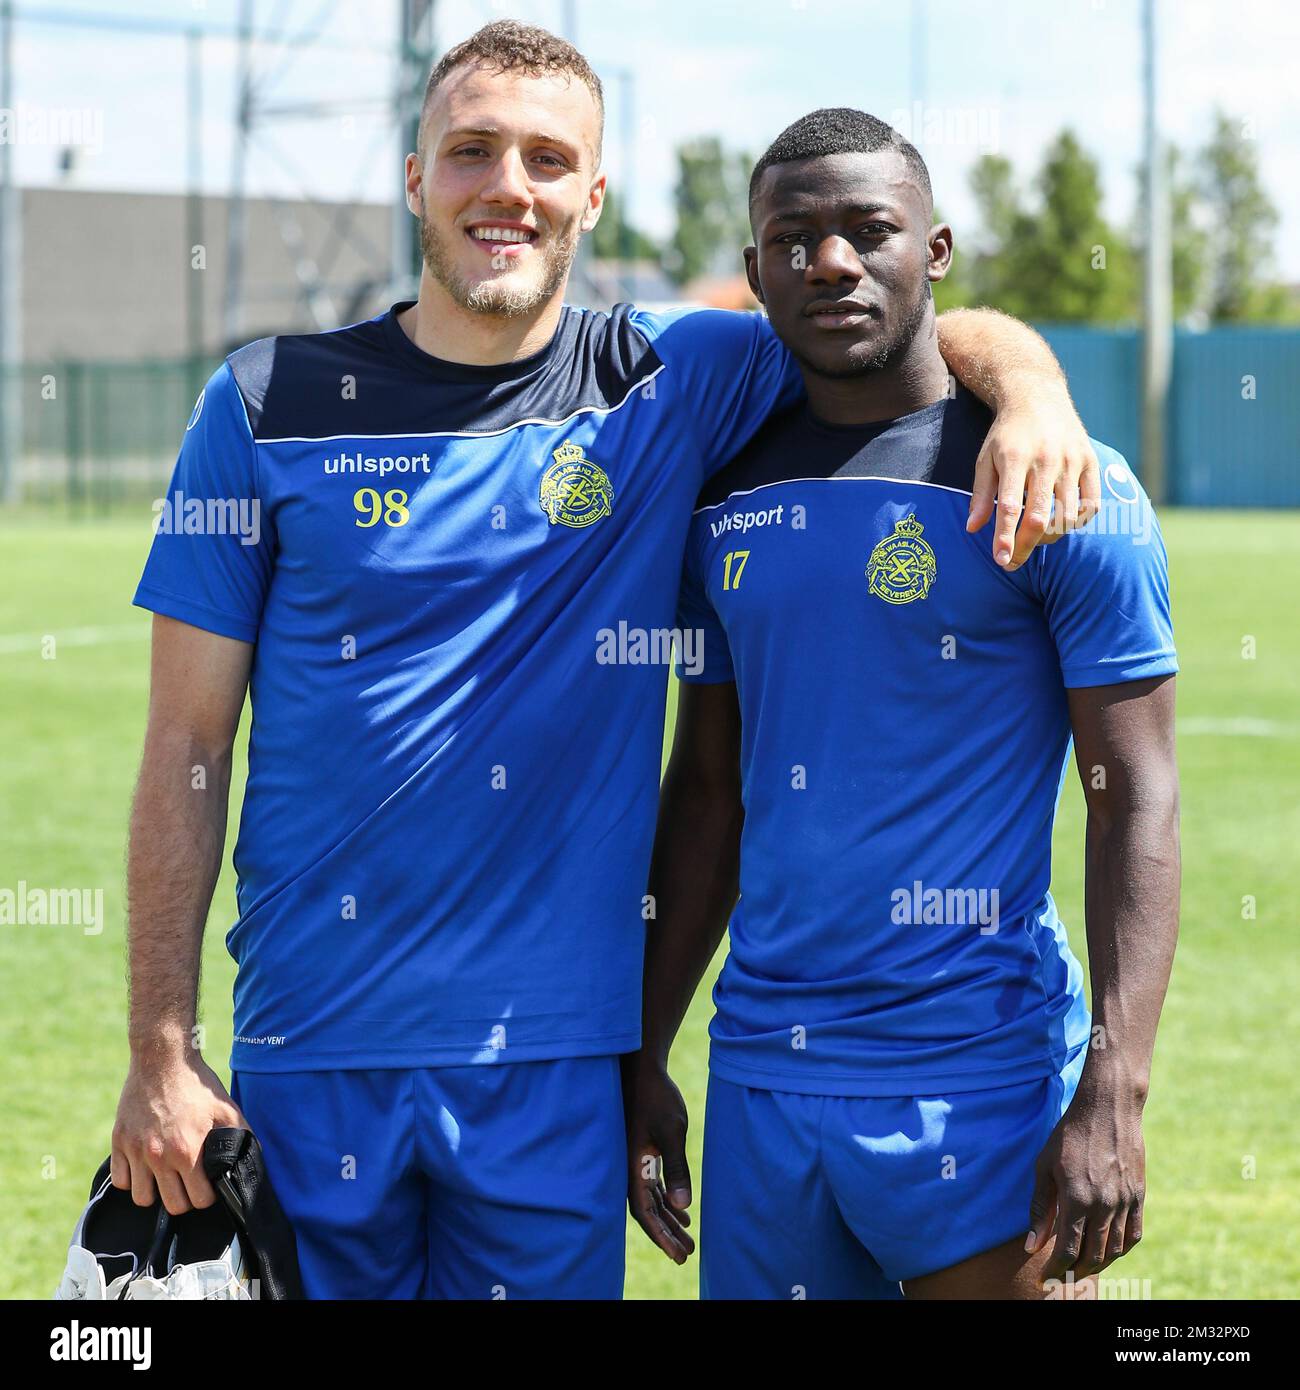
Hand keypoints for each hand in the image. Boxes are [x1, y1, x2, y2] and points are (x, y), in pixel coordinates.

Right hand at [111, 1048, 246, 1215]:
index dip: (207, 1195)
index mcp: (188, 1151)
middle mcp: (160, 1156)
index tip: (208, 1184)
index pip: (199, 1200)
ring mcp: (137, 1151)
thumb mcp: (226, 1108)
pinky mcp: (119, 1142)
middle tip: (188, 1183)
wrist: (163, 1060)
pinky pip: (120, 1180)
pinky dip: (132, 1179)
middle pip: (172, 1205)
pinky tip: (145, 1167)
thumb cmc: (197, 1085)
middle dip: (185, 1198)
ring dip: (156, 1192)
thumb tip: (254, 1157)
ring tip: (166, 1177)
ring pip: (142, 1199)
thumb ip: (241, 1136)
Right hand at [623, 1056, 694, 1262]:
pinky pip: (653, 1187)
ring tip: (689, 1240)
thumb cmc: (656, 1098)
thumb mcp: (672, 1132)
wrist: (642, 1069)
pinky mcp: (642, 1154)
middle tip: (687, 1255)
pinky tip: (682, 1211)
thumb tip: (682, 1205)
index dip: (661, 1236)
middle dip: (666, 1235)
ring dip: (668, 1220)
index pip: (645, 1213)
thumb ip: (677, 1168)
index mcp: (632, 1168)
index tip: (678, 1254)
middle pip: (648, 1212)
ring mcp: (635, 1162)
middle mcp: (629, 1170)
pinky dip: (666, 1201)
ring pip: (651, 1201)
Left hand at [967, 387, 1100, 569]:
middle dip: (1025, 546)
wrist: (1038, 398)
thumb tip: (973, 529)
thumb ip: (980, 495)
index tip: (1001, 560)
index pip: (1011, 506)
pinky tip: (1060, 524)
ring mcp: (1073, 460)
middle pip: (1041, 517)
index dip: (1006, 537)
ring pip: (1067, 515)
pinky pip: (1090, 505)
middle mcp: (1047, 459)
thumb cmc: (1007, 435)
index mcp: (1016, 457)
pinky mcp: (1091, 461)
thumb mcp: (985, 459)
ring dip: (1049, 537)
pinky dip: (1076, 521)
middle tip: (1012, 563)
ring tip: (1033, 538)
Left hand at [1026, 1068, 1145, 1287]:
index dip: (1057, 1268)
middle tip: (1064, 1274)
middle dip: (1076, 1270)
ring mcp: (1125, 1202)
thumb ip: (1040, 1208)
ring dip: (1098, 1264)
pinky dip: (1121, 1250)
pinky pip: (1133, 1235)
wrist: (1107, 1109)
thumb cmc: (1069, 1136)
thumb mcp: (1044, 1167)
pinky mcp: (1139, 1197)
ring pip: (1114, 1250)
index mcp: (1076, 1199)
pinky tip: (1109, 1251)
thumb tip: (1032, 1245)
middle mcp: (1104, 1205)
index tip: (1047, 1275)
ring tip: (1083, 1266)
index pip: (1068, 1250)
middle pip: (1093, 1255)